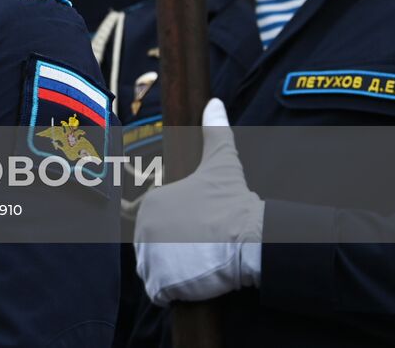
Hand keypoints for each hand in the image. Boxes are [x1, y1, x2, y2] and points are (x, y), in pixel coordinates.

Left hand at [133, 98, 263, 305]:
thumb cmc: (234, 202)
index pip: (149, 222)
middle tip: (198, 248)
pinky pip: (160, 291)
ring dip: (172, 271)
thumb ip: (215, 132)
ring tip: (198, 263)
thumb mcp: (223, 163)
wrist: (252, 238)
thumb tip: (215, 103)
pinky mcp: (160, 283)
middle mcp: (142, 230)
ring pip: (155, 270)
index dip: (168, 228)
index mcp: (151, 205)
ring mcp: (149, 258)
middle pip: (152, 248)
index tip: (188, 233)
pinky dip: (173, 290)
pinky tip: (192, 281)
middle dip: (171, 251)